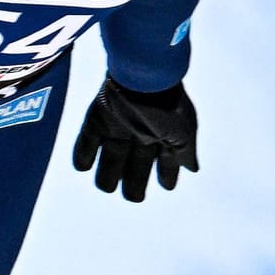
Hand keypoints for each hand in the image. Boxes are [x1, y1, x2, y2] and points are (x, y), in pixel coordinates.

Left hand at [72, 77, 198, 201]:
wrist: (143, 78)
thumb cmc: (167, 104)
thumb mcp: (185, 133)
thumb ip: (186, 153)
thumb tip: (193, 169)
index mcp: (164, 135)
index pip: (166, 161)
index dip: (167, 174)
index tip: (166, 186)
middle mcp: (141, 133)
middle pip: (136, 164)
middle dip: (135, 182)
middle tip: (133, 196)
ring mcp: (119, 127)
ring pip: (111, 157)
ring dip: (107, 175)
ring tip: (105, 186)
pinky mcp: (98, 120)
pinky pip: (87, 140)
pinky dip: (82, 155)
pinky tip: (82, 168)